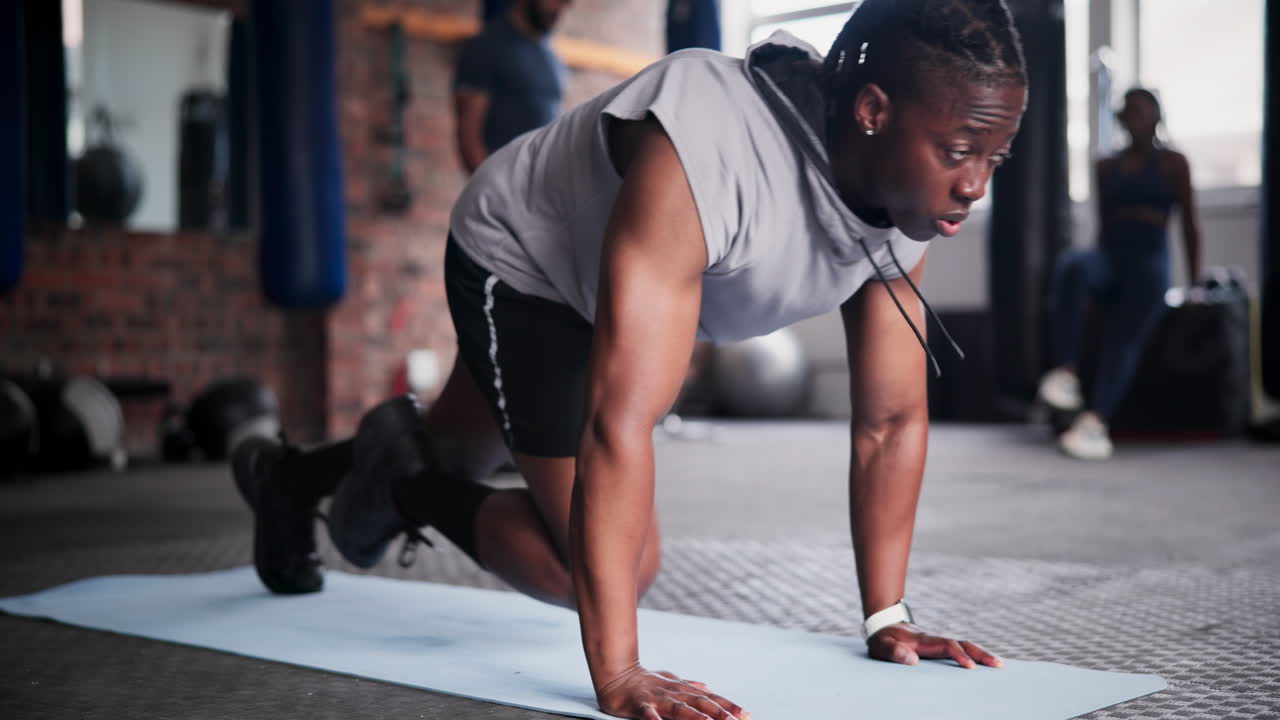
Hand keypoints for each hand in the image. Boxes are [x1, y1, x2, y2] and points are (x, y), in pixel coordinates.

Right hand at [596, 663, 750, 719]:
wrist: (616, 674)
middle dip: (719, 712)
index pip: (710, 698)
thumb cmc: (644, 681)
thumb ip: (689, 685)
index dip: (728, 705)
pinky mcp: (639, 705)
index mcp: (682, 689)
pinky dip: (655, 719)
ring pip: (679, 708)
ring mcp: (657, 699)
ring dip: (694, 717)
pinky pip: (648, 714)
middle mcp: (674, 693)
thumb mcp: (670, 681)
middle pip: (700, 703)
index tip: (746, 714)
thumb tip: (707, 686)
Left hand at [866, 623, 1002, 668]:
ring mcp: (938, 642)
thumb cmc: (883, 640)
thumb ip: (894, 652)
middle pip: (963, 643)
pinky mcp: (939, 647)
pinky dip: (974, 654)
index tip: (971, 668)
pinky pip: (960, 649)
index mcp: (923, 640)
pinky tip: (984, 663)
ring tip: (999, 665)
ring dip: (981, 653)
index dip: (959, 655)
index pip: (947, 646)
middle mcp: (935, 639)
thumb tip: (913, 660)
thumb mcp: (882, 646)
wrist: (883, 626)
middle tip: (999, 665)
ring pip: (964, 645)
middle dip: (981, 653)